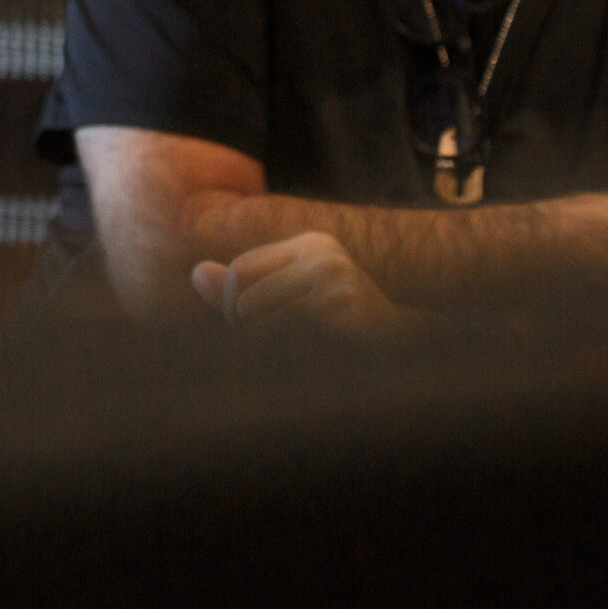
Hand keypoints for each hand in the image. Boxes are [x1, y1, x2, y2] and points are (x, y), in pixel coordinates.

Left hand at [192, 232, 413, 338]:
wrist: (411, 359)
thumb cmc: (346, 338)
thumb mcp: (292, 306)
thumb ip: (245, 292)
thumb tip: (196, 274)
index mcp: (310, 246)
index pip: (241, 271)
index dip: (234, 309)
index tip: (254, 334)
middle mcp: (322, 254)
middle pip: (243, 291)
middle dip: (244, 330)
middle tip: (275, 354)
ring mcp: (335, 278)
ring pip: (257, 317)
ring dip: (264, 351)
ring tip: (297, 359)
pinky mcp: (343, 307)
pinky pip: (282, 335)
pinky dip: (287, 359)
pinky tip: (317, 362)